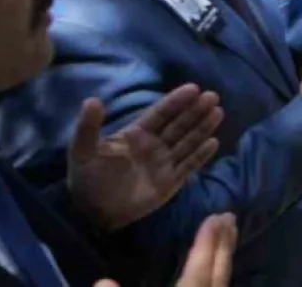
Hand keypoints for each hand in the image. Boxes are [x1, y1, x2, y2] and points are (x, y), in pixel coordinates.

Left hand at [67, 85, 222, 232]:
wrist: (91, 213)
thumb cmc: (87, 178)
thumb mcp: (83, 150)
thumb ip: (88, 126)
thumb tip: (91, 99)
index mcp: (137, 133)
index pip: (161, 113)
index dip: (176, 101)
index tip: (193, 88)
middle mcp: (154, 145)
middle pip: (179, 124)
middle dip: (195, 110)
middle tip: (212, 96)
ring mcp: (164, 163)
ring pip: (188, 141)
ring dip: (203, 127)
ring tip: (217, 112)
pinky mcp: (170, 182)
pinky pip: (189, 165)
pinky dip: (201, 155)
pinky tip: (213, 142)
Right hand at [94, 214, 236, 286]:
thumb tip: (102, 281)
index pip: (199, 271)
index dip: (207, 244)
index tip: (215, 217)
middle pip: (218, 276)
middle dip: (224, 246)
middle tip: (229, 218)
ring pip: (221, 286)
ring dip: (223, 261)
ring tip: (226, 239)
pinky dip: (216, 280)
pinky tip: (214, 275)